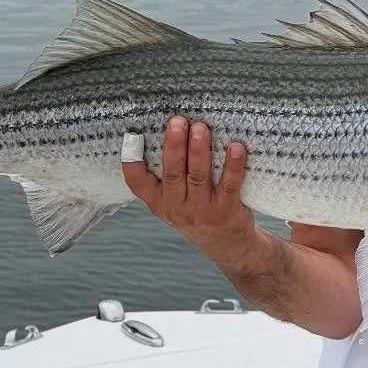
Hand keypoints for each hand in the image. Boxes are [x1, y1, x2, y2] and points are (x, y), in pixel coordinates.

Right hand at [122, 117, 255, 259]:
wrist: (227, 245)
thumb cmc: (198, 212)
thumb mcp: (175, 201)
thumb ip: (170, 174)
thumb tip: (173, 129)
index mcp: (159, 202)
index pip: (137, 183)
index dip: (131, 161)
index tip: (132, 136)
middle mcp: (177, 208)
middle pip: (173, 174)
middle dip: (174, 146)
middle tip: (177, 122)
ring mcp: (202, 212)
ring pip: (198, 177)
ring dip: (199, 151)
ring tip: (200, 128)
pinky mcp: (226, 212)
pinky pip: (229, 186)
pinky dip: (233, 166)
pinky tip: (235, 148)